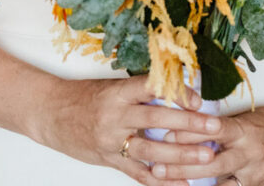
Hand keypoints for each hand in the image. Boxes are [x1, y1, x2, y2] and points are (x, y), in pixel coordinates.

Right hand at [31, 75, 225, 184]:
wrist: (48, 112)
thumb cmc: (81, 96)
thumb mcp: (110, 87)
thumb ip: (138, 92)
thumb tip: (176, 90)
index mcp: (117, 92)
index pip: (151, 89)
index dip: (176, 94)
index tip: (199, 99)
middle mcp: (115, 116)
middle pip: (156, 120)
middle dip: (189, 124)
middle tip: (215, 127)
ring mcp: (111, 140)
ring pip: (150, 150)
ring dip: (181, 155)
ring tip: (207, 157)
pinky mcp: (108, 159)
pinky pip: (137, 173)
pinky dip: (161, 182)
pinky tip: (182, 184)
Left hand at [149, 102, 263, 185]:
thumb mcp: (245, 118)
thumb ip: (220, 127)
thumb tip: (185, 129)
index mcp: (243, 128)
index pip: (211, 130)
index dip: (186, 134)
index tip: (164, 136)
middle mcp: (249, 151)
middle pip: (210, 161)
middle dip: (181, 166)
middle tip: (158, 168)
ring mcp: (254, 171)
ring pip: (218, 182)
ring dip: (193, 184)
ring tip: (172, 185)